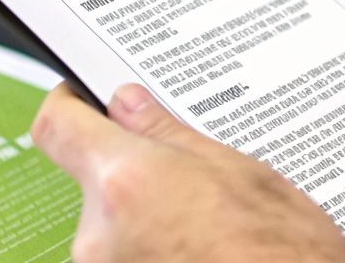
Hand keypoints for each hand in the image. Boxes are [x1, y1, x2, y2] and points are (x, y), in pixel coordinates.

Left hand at [32, 83, 344, 262]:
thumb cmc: (284, 254)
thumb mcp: (242, 173)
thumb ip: (171, 136)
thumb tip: (129, 105)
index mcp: (127, 181)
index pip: (59, 126)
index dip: (71, 103)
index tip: (87, 97)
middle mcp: (99, 234)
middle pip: (96, 181)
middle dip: (138, 173)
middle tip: (193, 177)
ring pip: (114, 225)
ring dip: (151, 217)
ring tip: (211, 224)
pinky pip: (126, 258)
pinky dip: (157, 249)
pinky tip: (202, 250)